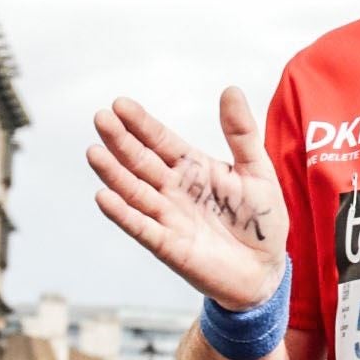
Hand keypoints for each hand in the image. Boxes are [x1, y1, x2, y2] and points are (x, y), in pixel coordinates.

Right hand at [89, 89, 286, 309]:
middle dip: (121, 141)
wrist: (266, 270)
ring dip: (114, 173)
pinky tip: (104, 196)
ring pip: (135, 191)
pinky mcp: (169, 247)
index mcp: (193, 168)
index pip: (161, 141)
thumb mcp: (257, 170)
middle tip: (100, 118)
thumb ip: (241, 133)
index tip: (120, 104)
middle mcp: (174, 190)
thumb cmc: (261, 220)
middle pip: (141, 162)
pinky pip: (142, 228)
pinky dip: (123, 214)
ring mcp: (168, 217)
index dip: (141, 124)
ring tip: (94, 152)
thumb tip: (230, 89)